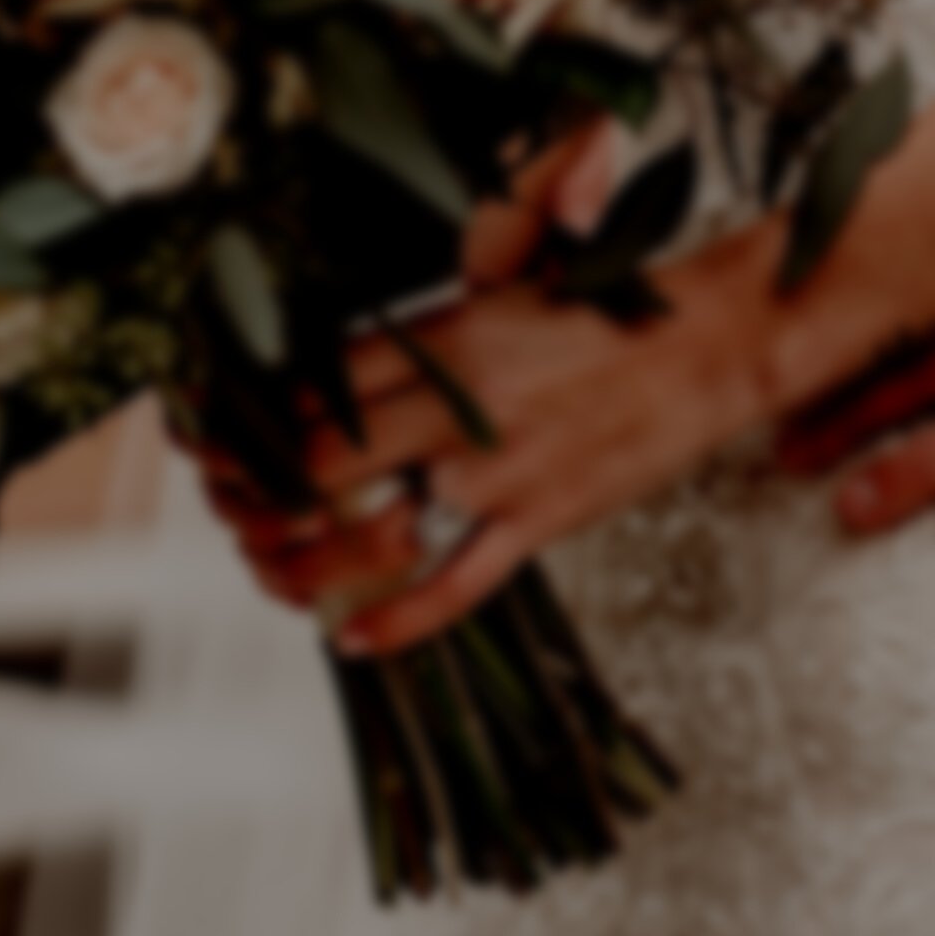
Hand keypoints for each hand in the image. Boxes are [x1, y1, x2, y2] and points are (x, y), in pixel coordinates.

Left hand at [185, 118, 628, 613]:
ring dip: (306, 567)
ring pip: (373, 535)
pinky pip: (456, 586)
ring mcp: (503, 470)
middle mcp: (462, 404)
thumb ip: (428, 337)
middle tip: (235, 516)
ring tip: (276, 577)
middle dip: (258, 499)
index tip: (216, 444)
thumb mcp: (505, 295)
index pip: (314, 386)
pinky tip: (352, 640)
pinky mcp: (545, 519)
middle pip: (321, 463)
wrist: (718, 338)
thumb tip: (349, 375)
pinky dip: (397, 623)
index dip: (250, 423)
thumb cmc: (616, 310)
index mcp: (446, 335)